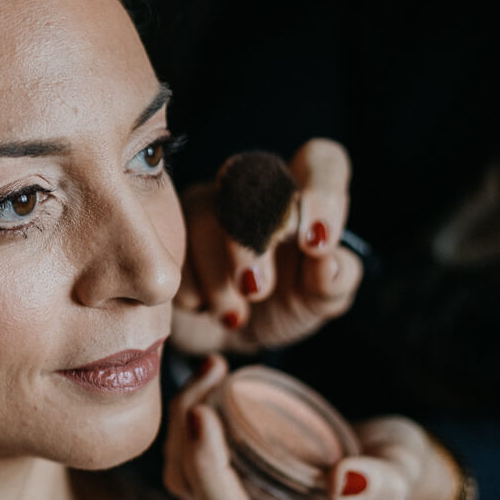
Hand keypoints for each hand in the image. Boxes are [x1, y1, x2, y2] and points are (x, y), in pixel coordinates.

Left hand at [161, 355, 458, 499]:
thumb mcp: (401, 474)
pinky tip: (213, 373)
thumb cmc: (395, 470)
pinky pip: (193, 443)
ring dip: (184, 415)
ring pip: (183, 465)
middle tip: (208, 375)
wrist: (390, 459)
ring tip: (212, 368)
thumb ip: (380, 485)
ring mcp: (240, 487)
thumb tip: (343, 481)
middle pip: (190, 489)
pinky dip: (192, 408)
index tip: (204, 414)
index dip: (206, 470)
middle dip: (185, 432)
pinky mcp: (234, 460)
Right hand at [172, 138, 361, 355]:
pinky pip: (170, 246)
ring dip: (218, 275)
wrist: (226, 337)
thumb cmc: (282, 308)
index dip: (322, 194)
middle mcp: (253, 186)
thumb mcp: (316, 302)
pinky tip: (202, 306)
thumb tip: (328, 262)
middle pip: (253, 179)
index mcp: (302, 195)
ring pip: (206, 216)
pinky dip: (190, 286)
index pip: (321, 161)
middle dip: (252, 242)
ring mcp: (206, 202)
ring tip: (232, 314)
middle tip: (256, 290)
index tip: (314, 245)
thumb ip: (334, 283)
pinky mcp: (165, 226)